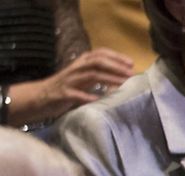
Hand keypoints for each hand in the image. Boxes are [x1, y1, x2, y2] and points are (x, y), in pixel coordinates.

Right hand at [5, 48, 133, 123]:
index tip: (131, 63)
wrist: (39, 97)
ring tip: (122, 84)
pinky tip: (98, 99)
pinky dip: (87, 96)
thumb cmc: (67, 88)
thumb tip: (123, 77)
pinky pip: (75, 94)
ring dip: (108, 79)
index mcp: (81, 63)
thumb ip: (98, 75)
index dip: (116, 56)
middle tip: (130, 74)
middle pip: (97, 62)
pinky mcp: (62, 94)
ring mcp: (68, 80)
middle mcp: (76, 69)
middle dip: (115, 66)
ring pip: (90, 75)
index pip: (99, 53)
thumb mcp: (83, 79)